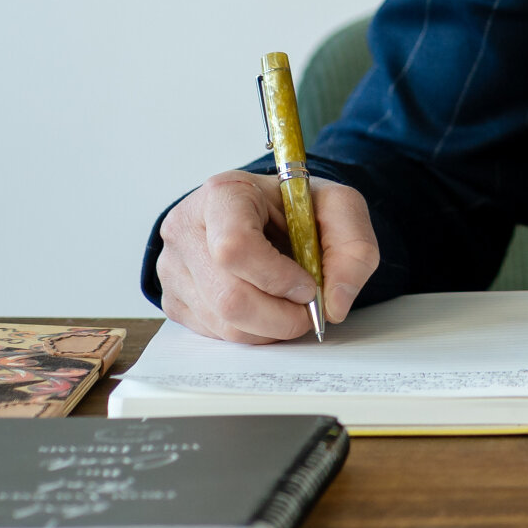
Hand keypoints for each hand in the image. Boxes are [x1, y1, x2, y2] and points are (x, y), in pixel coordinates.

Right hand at [154, 169, 379, 342]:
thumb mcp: (339, 208)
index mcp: (224, 194)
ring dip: (269, 328)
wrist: (265, 212)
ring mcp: (173, 265)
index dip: (277, 278)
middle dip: (280, 316)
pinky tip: (265, 308)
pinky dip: (250, 331)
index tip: (307, 284)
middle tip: (307, 311)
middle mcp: (186, 227)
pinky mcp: (172, 297)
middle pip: (228, 297)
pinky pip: (213, 333)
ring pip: (222, 323)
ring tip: (289, 307)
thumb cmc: (295, 208)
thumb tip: (334, 304)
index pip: (235, 247)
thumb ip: (354, 249)